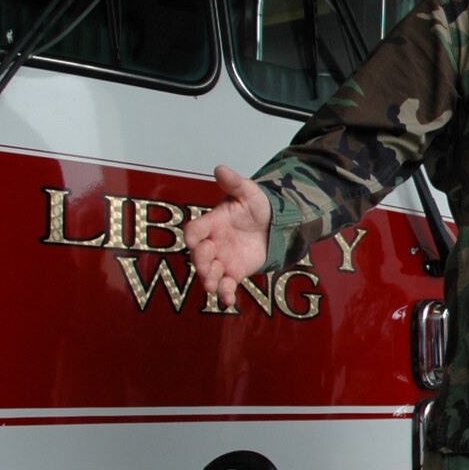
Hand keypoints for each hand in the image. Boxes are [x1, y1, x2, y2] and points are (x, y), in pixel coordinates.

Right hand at [183, 165, 271, 307]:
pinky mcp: (234, 272)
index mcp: (212, 223)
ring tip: (212, 287)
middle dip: (201, 262)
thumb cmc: (256, 207)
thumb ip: (235, 183)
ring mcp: (222, 259)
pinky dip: (226, 294)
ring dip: (209, 280)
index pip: (196, 229)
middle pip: (200, 255)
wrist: (275, 225)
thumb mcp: (249, 192)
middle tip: (206, 268)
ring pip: (210, 273)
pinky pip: (227, 285)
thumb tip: (220, 168)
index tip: (194, 240)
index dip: (194, 235)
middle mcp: (213, 243)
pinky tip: (229, 301)